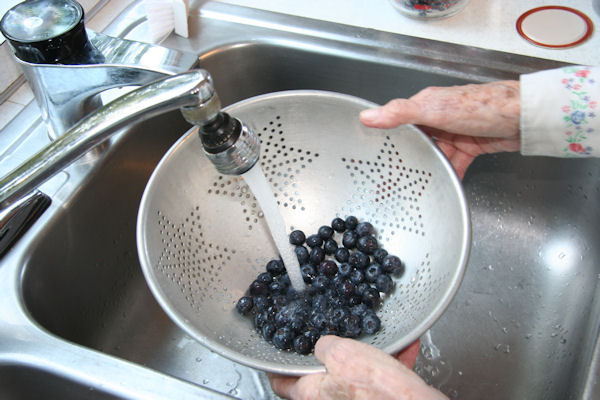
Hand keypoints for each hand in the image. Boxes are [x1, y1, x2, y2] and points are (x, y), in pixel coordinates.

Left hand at [268, 336, 446, 399]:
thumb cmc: (376, 388)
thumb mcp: (341, 353)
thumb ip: (324, 346)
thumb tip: (322, 344)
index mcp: (312, 393)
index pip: (281, 383)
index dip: (277, 368)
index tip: (276, 356)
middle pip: (319, 376)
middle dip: (331, 354)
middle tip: (333, 339)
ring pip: (353, 374)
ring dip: (366, 354)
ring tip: (377, 338)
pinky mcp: (376, 398)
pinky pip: (378, 378)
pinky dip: (388, 361)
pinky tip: (402, 347)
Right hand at [360, 81, 520, 178]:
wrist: (523, 117)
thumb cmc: (481, 106)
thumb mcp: (434, 109)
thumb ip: (400, 113)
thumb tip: (368, 115)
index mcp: (426, 105)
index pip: (398, 121)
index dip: (384, 137)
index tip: (370, 153)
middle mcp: (438, 118)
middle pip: (415, 142)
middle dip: (404, 159)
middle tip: (389, 178)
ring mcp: (454, 133)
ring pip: (434, 155)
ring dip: (428, 169)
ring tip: (413, 187)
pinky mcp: (469, 146)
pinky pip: (454, 164)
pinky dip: (449, 175)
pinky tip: (443, 186)